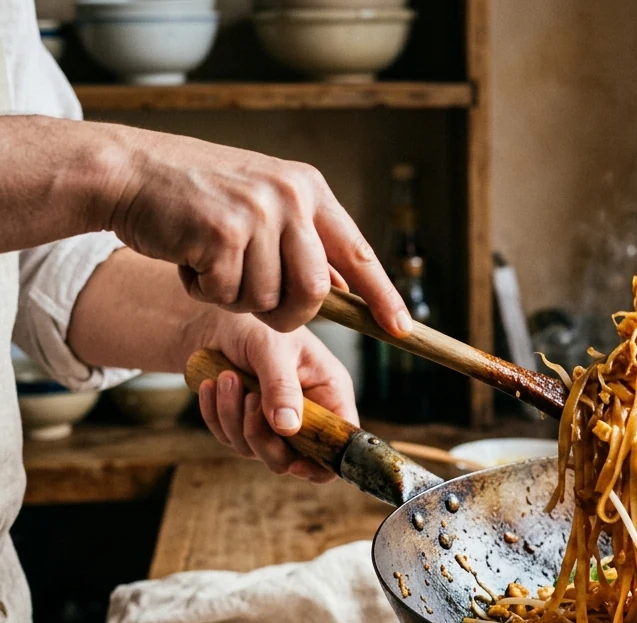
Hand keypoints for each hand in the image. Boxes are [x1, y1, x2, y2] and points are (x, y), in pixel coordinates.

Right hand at [96, 124, 409, 335]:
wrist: (127, 170)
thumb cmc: (195, 195)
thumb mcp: (262, 202)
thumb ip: (302, 239)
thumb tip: (343, 287)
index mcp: (307, 189)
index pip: (358, 252)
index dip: (381, 295)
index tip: (400, 328)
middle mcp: (289, 197)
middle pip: (314, 293)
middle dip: (287, 315)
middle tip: (256, 304)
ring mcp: (256, 212)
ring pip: (267, 300)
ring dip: (236, 299)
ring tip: (212, 264)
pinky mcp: (221, 232)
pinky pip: (227, 295)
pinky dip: (204, 290)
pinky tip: (189, 259)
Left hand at [192, 314, 357, 481]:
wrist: (217, 323)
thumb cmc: (256, 327)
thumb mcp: (273, 349)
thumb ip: (282, 387)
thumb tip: (288, 427)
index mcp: (329, 394)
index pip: (339, 443)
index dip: (323, 462)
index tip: (295, 463)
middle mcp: (307, 415)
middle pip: (292, 458)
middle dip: (262, 436)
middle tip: (249, 398)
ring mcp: (275, 425)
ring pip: (255, 451)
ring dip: (233, 417)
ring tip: (226, 378)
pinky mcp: (245, 425)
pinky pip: (228, 439)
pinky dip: (216, 414)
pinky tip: (211, 385)